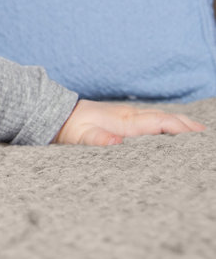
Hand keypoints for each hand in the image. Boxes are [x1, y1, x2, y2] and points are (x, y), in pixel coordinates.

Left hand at [54, 99, 205, 145]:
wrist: (59, 116)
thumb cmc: (71, 128)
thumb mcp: (80, 137)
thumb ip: (98, 140)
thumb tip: (116, 142)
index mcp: (124, 121)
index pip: (158, 123)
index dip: (179, 129)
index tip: (197, 136)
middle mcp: (130, 116)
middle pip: (166, 118)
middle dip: (187, 126)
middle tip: (207, 137)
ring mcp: (129, 116)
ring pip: (161, 118)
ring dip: (181, 124)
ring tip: (200, 134)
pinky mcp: (125, 119)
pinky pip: (153, 120)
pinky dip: (169, 124)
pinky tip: (176, 132)